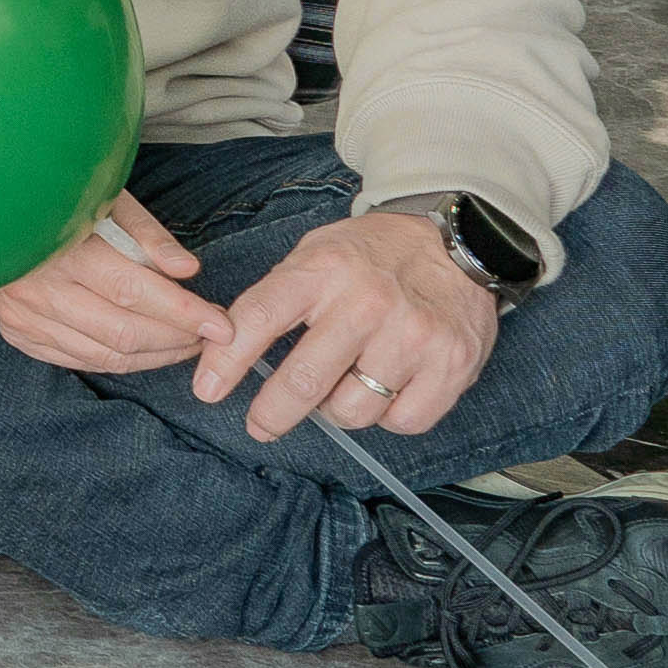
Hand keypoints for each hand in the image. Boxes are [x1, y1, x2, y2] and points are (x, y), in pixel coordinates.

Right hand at [0, 199, 225, 381]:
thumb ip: (146, 234)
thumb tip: (188, 270)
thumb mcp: (103, 198)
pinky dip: (122, 360)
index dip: (182, 312)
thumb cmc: (54, 199)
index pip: (133, 291)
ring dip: (156, 356)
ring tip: (185, 343)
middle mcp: (37, 288)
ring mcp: (24, 316)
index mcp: (60, 248)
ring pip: (105, 356)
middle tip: (208, 335)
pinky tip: (146, 348)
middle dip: (177, 339)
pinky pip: (81, 361)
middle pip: (123, 331)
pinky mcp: (19, 334)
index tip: (221, 325)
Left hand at [198, 208, 498, 442]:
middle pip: (303, 381)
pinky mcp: (452, 365)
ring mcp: (412, 336)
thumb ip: (279, 296)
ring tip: (343, 387)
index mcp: (323, 270)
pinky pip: (402, 421)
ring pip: (352, 410)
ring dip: (337, 411)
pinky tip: (387, 390)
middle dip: (272, 413)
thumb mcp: (317, 252)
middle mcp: (367, 303)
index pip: (259, 318)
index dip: (226, 361)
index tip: (207, 390)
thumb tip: (229, 347)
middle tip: (260, 424)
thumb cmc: (374, 255)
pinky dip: (388, 416)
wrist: (461, 242)